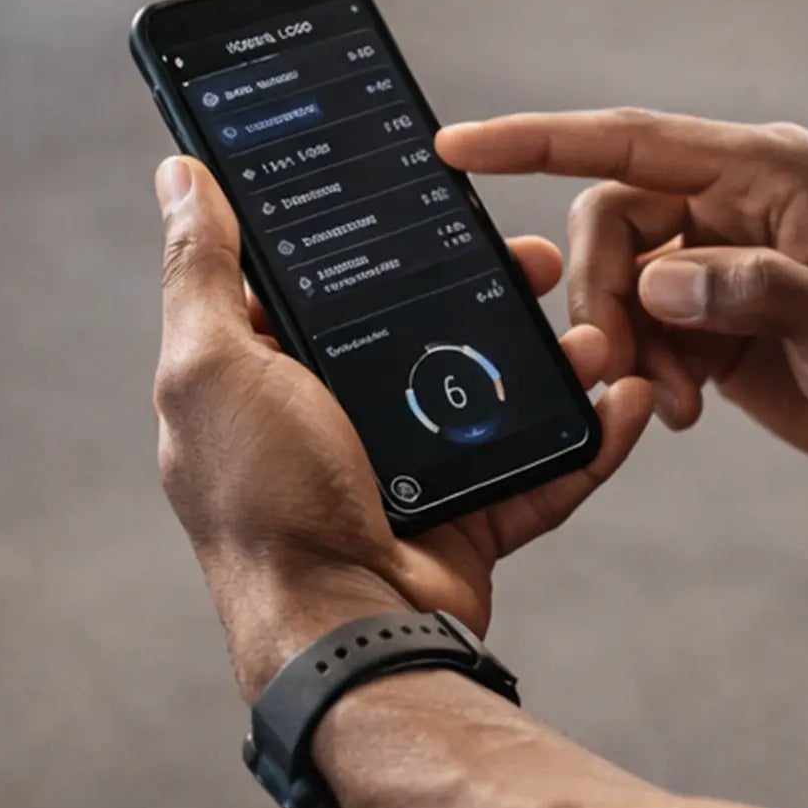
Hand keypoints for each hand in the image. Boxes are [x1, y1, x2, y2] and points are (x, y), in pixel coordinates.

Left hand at [150, 157, 655, 697]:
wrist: (346, 632)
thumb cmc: (263, 503)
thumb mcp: (211, 367)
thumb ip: (202, 270)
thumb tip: (180, 175)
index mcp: (275, 375)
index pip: (335, 281)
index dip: (389, 232)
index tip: (444, 192)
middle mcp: (343, 417)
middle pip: (436, 325)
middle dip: (500, 286)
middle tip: (542, 259)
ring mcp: (415, 469)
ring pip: (502, 389)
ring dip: (560, 358)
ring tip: (594, 336)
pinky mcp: (475, 515)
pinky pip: (548, 464)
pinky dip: (594, 436)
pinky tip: (627, 401)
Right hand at [435, 112, 807, 481]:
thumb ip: (759, 293)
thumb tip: (663, 281)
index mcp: (767, 173)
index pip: (630, 141)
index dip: (538, 138)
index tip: (457, 146)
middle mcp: (735, 202)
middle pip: (610, 220)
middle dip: (602, 295)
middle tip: (627, 367)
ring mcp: (722, 258)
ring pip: (617, 279)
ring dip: (625, 343)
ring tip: (676, 401)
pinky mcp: (715, 312)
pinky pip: (639, 327)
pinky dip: (644, 370)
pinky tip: (686, 409)